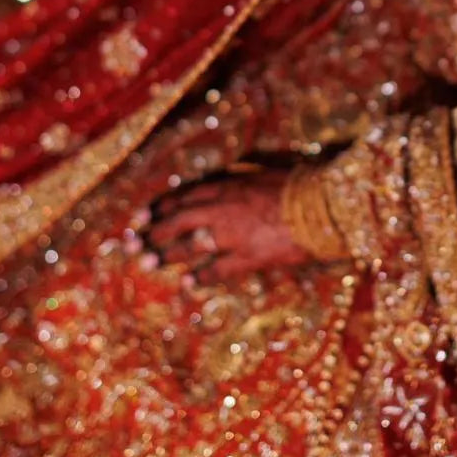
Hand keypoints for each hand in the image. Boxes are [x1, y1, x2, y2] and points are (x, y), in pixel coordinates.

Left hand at [143, 170, 307, 285]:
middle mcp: (222, 210)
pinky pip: (217, 269)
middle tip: (132, 243)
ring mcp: (233, 235)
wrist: (324, 204)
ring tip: (146, 263)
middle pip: (178, 222)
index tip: (142, 217)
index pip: (184, 197)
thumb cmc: (298, 183)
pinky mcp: (249, 257)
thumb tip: (222, 185)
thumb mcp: (263, 173)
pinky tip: (186, 283)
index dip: (161, 208)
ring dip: (166, 255)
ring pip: (189, 246)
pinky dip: (200, 276)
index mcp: (227, 186)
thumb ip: (239, 181)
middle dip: (153, 232)